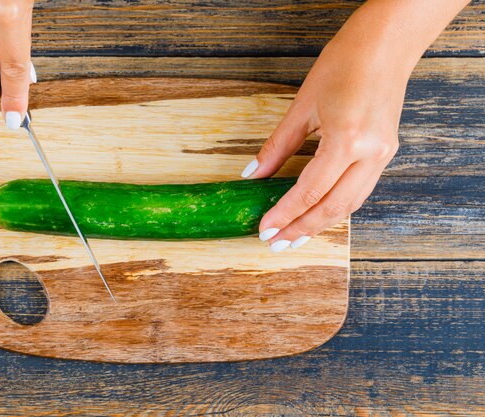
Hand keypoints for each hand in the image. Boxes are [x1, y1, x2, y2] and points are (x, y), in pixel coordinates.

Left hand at [243, 0, 468, 251]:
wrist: (385, 45)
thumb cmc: (344, 64)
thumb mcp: (302, 106)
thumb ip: (277, 146)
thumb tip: (252, 175)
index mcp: (348, 140)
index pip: (310, 191)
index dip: (285, 214)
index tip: (265, 228)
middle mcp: (371, 154)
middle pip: (333, 208)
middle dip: (302, 229)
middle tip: (275, 242)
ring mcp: (383, 156)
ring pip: (350, 205)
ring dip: (320, 223)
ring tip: (293, 236)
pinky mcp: (386, 153)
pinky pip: (359, 191)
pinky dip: (336, 206)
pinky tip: (317, 213)